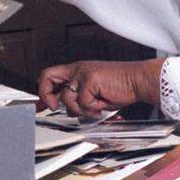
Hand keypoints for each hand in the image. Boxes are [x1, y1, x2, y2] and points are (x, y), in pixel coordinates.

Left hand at [38, 59, 166, 117]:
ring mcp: (83, 73)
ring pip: (67, 98)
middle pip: (47, 76)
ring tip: (95, 108)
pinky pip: (83, 102)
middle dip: (46, 95)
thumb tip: (67, 110)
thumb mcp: (94, 94)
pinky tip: (102, 105)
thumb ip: (78, 99)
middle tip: (52, 107)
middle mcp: (78, 69)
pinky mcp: (90, 79)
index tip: (41, 105)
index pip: (51, 76)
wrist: (137, 81)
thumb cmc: (121, 87)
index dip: (43, 92)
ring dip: (81, 109)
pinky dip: (93, 108)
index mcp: (78, 70)